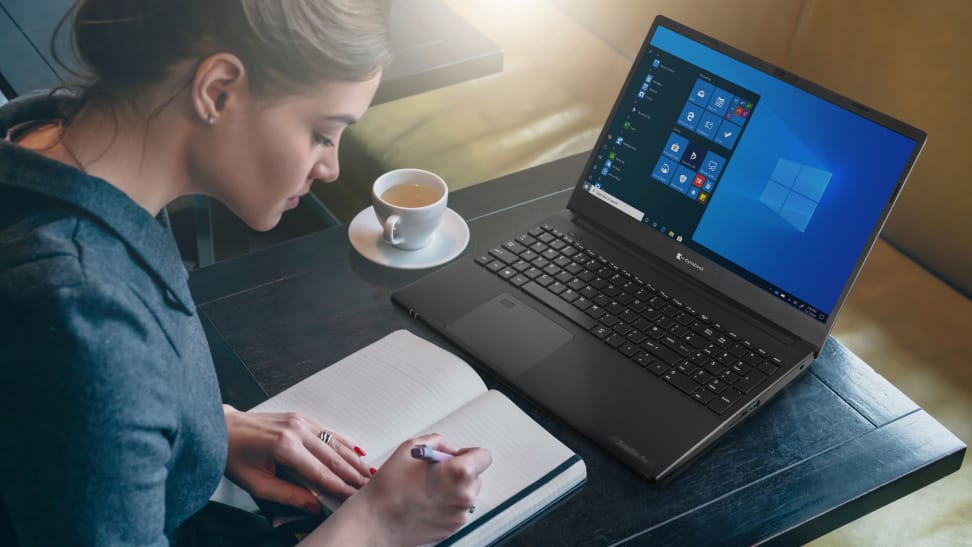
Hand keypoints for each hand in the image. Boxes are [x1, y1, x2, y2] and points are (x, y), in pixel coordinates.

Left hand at [222, 405, 371, 513]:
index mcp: (284, 446)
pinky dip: (344, 443)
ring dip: (353, 459)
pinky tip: (356, 452)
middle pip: (333, 456)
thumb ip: (287, 495)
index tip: (353, 497)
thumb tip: (313, 506)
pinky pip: (328, 432)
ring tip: (368, 473)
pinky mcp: (300, 418)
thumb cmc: (233, 454)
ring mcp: (299, 421)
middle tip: (369, 486)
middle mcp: (296, 430)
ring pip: (335, 443)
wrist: (221, 428)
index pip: (320, 472)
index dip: (339, 487)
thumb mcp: (256, 484)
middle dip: (353, 474)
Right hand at [305, 433, 491, 545]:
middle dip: (459, 471)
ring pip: (466, 493)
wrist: (376, 522)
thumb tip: (447, 449)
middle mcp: (464, 495)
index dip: (468, 453)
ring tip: (426, 488)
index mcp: (459, 472)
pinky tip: (425, 502)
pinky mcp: (452, 528)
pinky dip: (446, 504)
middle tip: (435, 471)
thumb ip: (437, 442)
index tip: (456, 455)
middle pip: (476, 475)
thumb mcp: (410, 448)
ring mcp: (459, 515)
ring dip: (453, 488)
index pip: (483, 456)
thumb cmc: (389, 488)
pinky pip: (456, 509)